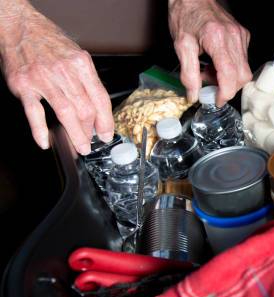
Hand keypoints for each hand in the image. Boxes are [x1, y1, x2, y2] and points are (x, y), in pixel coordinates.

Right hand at [0, 2, 112, 154]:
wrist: (19, 26)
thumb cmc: (49, 41)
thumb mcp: (76, 56)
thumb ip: (87, 81)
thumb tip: (97, 109)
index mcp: (81, 64)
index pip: (100, 98)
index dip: (106, 120)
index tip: (106, 133)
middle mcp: (64, 71)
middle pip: (85, 108)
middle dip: (91, 130)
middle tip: (92, 142)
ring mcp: (43, 78)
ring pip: (65, 112)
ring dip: (75, 134)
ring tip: (81, 146)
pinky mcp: (23, 84)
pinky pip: (34, 112)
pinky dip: (40, 130)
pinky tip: (45, 142)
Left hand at [169, 0, 251, 105]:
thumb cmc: (185, 16)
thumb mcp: (181, 46)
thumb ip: (188, 73)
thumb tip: (193, 95)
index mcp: (217, 40)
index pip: (230, 76)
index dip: (225, 94)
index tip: (215, 100)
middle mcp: (234, 38)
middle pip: (241, 76)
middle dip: (227, 87)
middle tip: (208, 83)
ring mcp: (241, 36)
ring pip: (244, 70)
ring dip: (228, 77)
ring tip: (209, 69)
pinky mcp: (243, 36)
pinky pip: (242, 60)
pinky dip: (230, 67)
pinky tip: (215, 61)